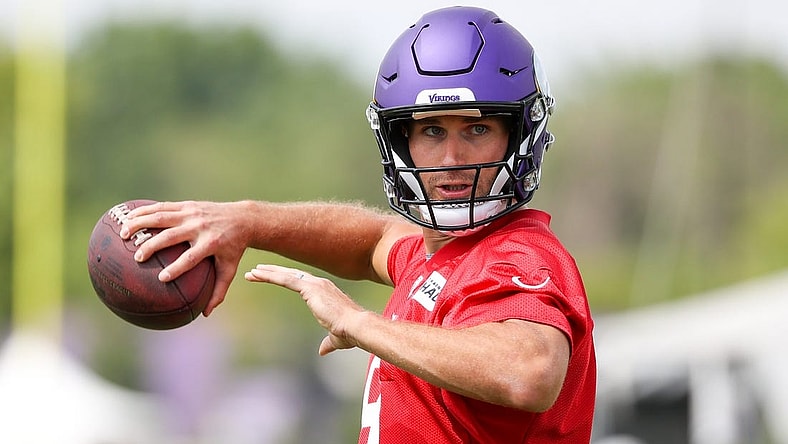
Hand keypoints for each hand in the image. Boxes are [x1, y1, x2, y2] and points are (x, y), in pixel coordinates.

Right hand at [120, 200, 248, 315]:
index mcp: (211, 244)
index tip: (162, 278)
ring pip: (162, 217)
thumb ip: (218, 291)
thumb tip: (206, 314)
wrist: (242, 218)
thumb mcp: (229, 269)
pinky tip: (128, 217)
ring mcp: (192, 214)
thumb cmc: (234, 249)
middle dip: (152, 246)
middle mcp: (199, 227)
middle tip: (137, 257)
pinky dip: (144, 211)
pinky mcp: (187, 206)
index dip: (177, 268)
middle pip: (171, 237)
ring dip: (140, 224)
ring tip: (123, 234)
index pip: (191, 258)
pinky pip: (162, 207)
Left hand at [245, 264, 364, 354]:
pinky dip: (270, 276)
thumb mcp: (335, 338)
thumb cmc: (349, 333)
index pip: (300, 282)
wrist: (356, 326)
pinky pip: (286, 279)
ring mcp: (315, 284)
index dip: (286, 279)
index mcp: (324, 292)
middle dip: (273, 272)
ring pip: (286, 275)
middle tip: (256, 271)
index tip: (272, 278)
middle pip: (291, 275)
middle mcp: (319, 284)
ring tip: (252, 273)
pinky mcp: (310, 288)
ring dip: (267, 273)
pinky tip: (258, 275)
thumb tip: (322, 351)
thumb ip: (327, 343)